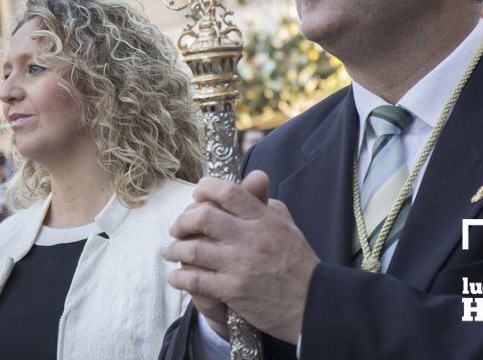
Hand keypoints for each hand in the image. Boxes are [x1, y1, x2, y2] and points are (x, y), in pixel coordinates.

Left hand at [163, 171, 319, 342]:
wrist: (313, 304)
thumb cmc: (299, 263)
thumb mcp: (286, 224)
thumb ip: (265, 202)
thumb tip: (252, 178)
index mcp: (262, 219)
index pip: (227, 191)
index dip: (205, 189)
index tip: (196, 196)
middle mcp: (249, 238)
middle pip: (202, 217)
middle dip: (182, 221)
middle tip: (177, 228)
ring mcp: (238, 265)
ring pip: (193, 248)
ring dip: (174, 249)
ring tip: (170, 251)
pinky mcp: (232, 291)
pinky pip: (195, 280)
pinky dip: (179, 277)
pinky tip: (176, 277)